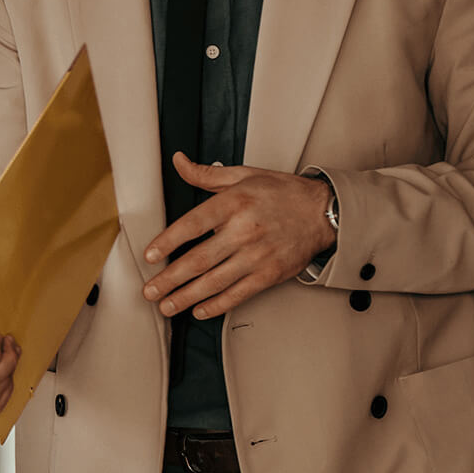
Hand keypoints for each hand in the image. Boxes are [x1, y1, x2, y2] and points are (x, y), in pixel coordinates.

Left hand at [142, 152, 334, 318]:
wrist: (323, 212)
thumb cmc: (282, 193)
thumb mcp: (243, 175)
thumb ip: (206, 174)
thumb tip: (178, 162)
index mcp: (234, 203)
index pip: (193, 224)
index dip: (168, 242)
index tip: (150, 256)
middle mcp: (244, 231)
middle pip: (200, 259)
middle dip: (170, 279)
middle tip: (150, 290)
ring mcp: (258, 255)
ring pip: (215, 281)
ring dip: (187, 297)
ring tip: (166, 305)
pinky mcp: (270, 274)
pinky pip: (239, 294)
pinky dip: (217, 305)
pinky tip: (199, 310)